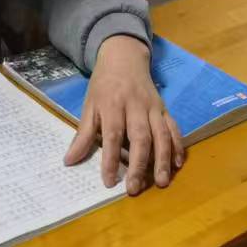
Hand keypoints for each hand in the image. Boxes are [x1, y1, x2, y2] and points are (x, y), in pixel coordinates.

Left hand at [64, 34, 184, 194]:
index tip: (109, 182)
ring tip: (162, 182)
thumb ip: (82, 134)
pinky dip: (177, 145)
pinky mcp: (164, 108)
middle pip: (140, 137)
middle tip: (135, 188)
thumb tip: (69, 161)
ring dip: (162, 159)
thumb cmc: (104, 84)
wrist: (124, 57)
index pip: (112, 134)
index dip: (111, 159)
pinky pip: (173, 127)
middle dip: (139, 164)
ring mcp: (153, 107)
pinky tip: (177, 164)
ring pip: (161, 134)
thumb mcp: (89, 105)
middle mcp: (135, 106)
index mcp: (113, 104)